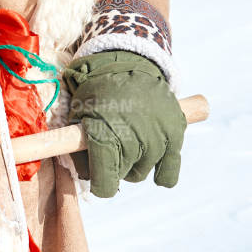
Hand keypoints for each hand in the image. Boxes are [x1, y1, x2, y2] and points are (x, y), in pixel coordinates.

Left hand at [61, 50, 184, 198]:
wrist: (129, 64)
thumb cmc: (98, 92)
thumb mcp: (77, 116)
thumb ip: (76, 149)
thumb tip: (83, 175)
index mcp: (105, 139)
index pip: (104, 187)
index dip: (99, 184)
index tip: (98, 174)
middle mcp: (133, 143)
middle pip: (123, 176)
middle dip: (115, 165)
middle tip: (113, 142)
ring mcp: (157, 140)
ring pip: (142, 172)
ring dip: (135, 162)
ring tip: (130, 137)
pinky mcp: (175, 135)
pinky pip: (168, 174)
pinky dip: (161, 171)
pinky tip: (152, 158)